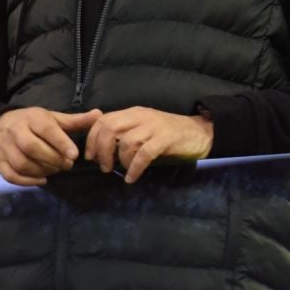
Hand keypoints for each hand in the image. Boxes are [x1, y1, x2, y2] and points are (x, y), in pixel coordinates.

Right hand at [0, 107, 100, 186]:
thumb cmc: (32, 122)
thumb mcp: (53, 117)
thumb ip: (75, 120)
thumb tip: (99, 115)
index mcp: (33, 118)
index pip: (46, 130)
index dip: (61, 143)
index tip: (74, 155)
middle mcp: (16, 131)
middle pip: (32, 147)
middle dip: (52, 159)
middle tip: (67, 165)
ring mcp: (4, 147)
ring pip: (21, 163)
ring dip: (41, 170)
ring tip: (56, 170)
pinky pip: (9, 174)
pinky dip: (26, 181)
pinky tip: (42, 180)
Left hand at [83, 107, 213, 182]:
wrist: (199, 132)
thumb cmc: (168, 133)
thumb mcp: (143, 127)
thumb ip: (124, 131)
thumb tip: (99, 146)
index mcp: (133, 113)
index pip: (103, 120)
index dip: (92, 139)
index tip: (90, 156)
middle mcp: (141, 116)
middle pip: (110, 129)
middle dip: (101, 150)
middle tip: (104, 166)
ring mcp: (154, 127)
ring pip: (126, 142)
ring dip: (120, 160)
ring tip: (122, 170)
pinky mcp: (166, 139)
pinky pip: (144, 154)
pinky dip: (135, 168)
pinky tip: (132, 177)